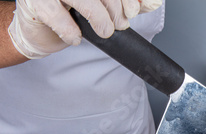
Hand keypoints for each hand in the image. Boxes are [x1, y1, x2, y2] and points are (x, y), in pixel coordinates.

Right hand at [8, 0, 161, 58]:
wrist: (40, 30)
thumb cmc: (72, 14)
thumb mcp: (105, 7)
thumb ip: (127, 4)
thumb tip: (151, 3)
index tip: (132, 12)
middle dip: (114, 9)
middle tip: (119, 26)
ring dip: (98, 17)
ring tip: (104, 32)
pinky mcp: (34, 2)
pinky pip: (55, 14)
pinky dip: (70, 30)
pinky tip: (76, 38)